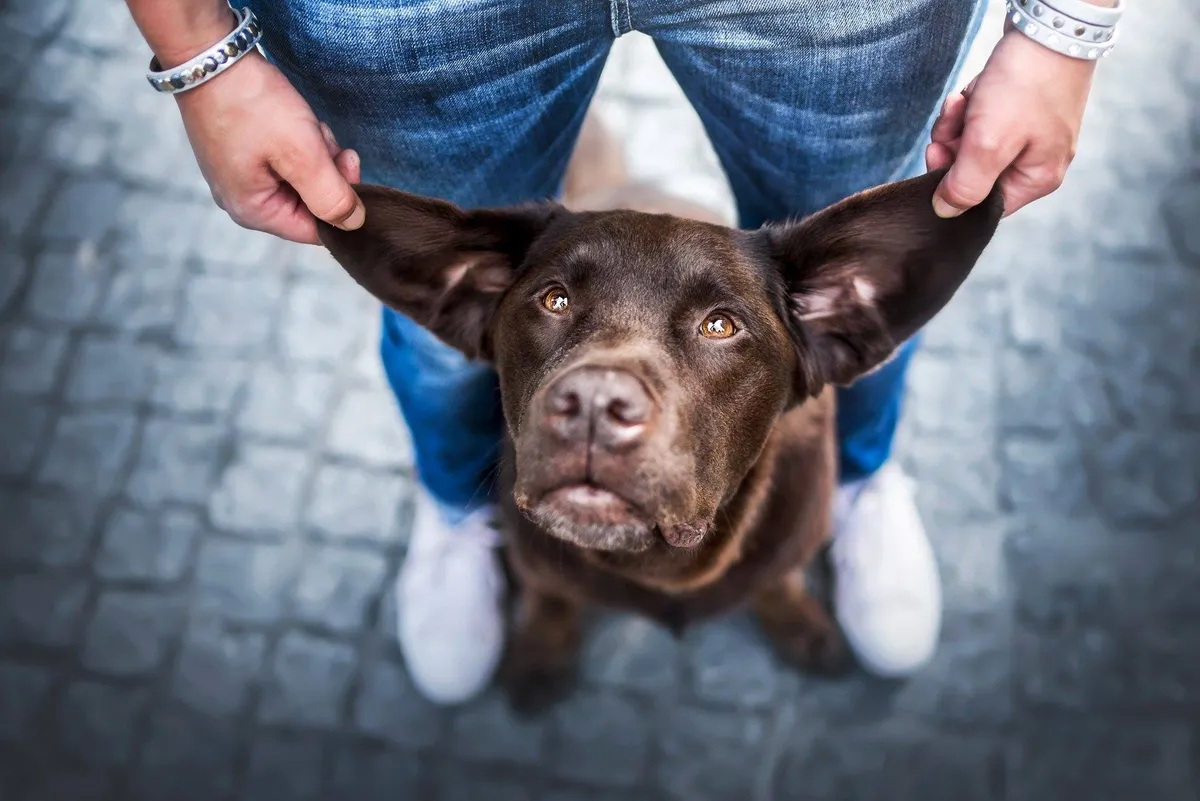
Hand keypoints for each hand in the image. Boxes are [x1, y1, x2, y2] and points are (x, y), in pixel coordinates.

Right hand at [174, 50, 363, 243]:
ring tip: (304, 123)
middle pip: (310, 203)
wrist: (210, 55)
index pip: (316, 229)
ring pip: (302, 179)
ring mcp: (241, 176)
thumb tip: (353, 225)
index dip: (341, 203)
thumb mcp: (301, 153)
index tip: (348, 165)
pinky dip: (300, 141)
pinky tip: (293, 118)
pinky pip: (286, 159)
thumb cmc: (250, 103)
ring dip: (316, 152)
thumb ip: (331, 196)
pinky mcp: (244, 153)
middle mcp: (244, 201)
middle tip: (322, 138)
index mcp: (253, 212)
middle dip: (326, 171)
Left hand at [927, 28, 1096, 217]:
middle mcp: (1036, 160)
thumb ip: (965, 186)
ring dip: (957, 124)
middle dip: (953, 147)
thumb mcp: (990, 144)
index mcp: (1037, 179)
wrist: (1048, 26)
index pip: (983, 205)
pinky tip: (971, 91)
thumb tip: (945, 212)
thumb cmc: (1026, 86)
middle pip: (973, 173)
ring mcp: (1028, 134)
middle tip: (950, 125)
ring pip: (972, 144)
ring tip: (962, 102)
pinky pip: (980, 119)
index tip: (937, 158)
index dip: (953, 187)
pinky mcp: (1018, 109)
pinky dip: (968, 106)